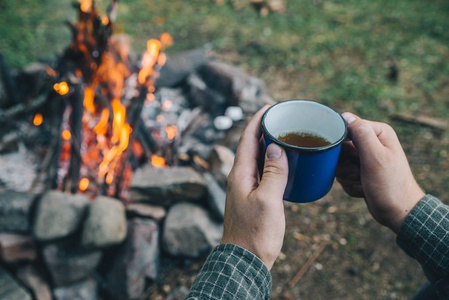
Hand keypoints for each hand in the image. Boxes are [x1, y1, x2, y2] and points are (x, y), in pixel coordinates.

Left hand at [220, 105, 288, 269]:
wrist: (245, 260)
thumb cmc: (255, 233)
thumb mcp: (268, 201)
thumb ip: (273, 172)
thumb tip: (275, 147)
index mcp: (240, 174)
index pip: (247, 138)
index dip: (257, 120)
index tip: (270, 107)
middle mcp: (239, 177)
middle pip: (251, 146)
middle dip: (264, 129)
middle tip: (283, 119)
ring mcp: (244, 187)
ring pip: (256, 159)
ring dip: (268, 145)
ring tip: (286, 136)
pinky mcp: (251, 197)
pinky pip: (261, 172)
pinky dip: (272, 162)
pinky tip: (284, 165)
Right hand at [336, 112, 424, 232]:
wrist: (398, 212)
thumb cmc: (390, 185)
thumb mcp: (375, 157)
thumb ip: (361, 134)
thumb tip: (345, 116)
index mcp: (377, 133)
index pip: (346, 128)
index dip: (343, 144)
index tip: (352, 158)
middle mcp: (371, 143)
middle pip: (339, 147)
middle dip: (345, 164)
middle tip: (359, 172)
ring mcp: (364, 158)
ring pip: (338, 163)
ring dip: (347, 176)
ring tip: (363, 182)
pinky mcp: (359, 172)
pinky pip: (341, 175)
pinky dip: (350, 184)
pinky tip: (363, 188)